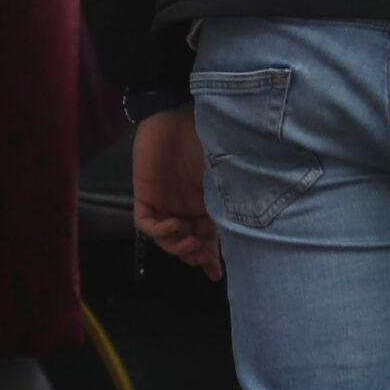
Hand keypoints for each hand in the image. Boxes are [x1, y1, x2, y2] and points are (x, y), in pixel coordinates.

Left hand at [132, 107, 221, 279]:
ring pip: (166, 239)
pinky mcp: (145, 195)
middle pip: (187, 243)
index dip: (212, 258)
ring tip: (189, 245)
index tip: (218, 276)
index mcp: (206, 203)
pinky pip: (147, 224)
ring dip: (178, 248)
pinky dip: (159, 231)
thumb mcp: (224, 175)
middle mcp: (184, 207)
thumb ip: (229, 201)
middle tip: (203, 258)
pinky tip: (173, 225)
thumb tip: (244, 230)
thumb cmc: (208, 138)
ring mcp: (164, 202)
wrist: (178, 113)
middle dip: (195, 256)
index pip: (208, 239)